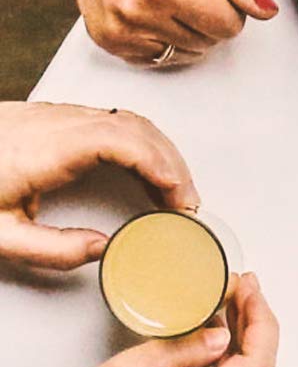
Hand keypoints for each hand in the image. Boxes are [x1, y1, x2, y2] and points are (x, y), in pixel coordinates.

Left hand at [0, 102, 199, 269]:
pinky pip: (108, 122)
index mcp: (41, 150)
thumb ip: (53, 249)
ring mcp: (49, 116)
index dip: (161, 166)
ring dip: (159, 153)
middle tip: (188, 204)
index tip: (180, 199)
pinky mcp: (48, 119)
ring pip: (125, 119)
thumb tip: (105, 249)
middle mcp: (49, 124)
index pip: (120, 140)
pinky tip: (142, 173)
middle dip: (172, 164)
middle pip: (132, 126)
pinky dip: (139, 146)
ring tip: (173, 191)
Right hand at [59, 272, 278, 366]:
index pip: (254, 366)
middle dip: (258, 327)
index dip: (260, 324)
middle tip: (245, 292)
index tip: (251, 292)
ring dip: (252, 345)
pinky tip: (227, 341)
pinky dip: (240, 366)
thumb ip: (177, 353)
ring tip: (236, 308)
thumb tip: (221, 336)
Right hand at [75, 0, 278, 66]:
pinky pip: (158, 57)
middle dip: (206, 13)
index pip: (231, 25)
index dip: (227, 0)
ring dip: (185, 26)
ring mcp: (120, 28)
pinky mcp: (108, 38)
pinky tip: (150, 5)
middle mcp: (138, 11)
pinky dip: (161, 36)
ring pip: (187, 52)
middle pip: (209, 42)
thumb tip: (264, 10)